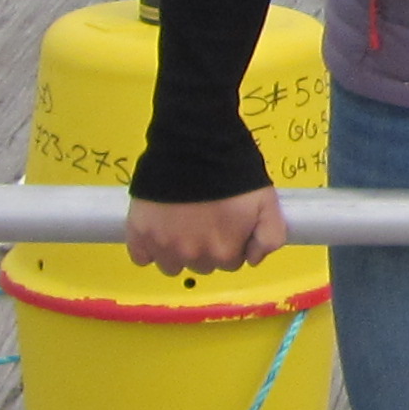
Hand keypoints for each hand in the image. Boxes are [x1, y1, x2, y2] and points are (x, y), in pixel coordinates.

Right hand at [126, 186, 289, 271]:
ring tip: (182, 222)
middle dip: (205, 246)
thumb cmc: (231, 170)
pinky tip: (159, 228)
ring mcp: (163, 247)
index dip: (230, 242)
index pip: (230, 262)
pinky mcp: (139, 234)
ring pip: (172, 264)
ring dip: (177, 250)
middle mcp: (193, 256)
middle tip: (206, 218)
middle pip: (202, 264)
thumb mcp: (266, 202)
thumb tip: (253, 259)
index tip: (227, 224)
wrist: (195, 145)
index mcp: (224, 252)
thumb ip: (269, 237)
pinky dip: (148, 247)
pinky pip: (141, 256)